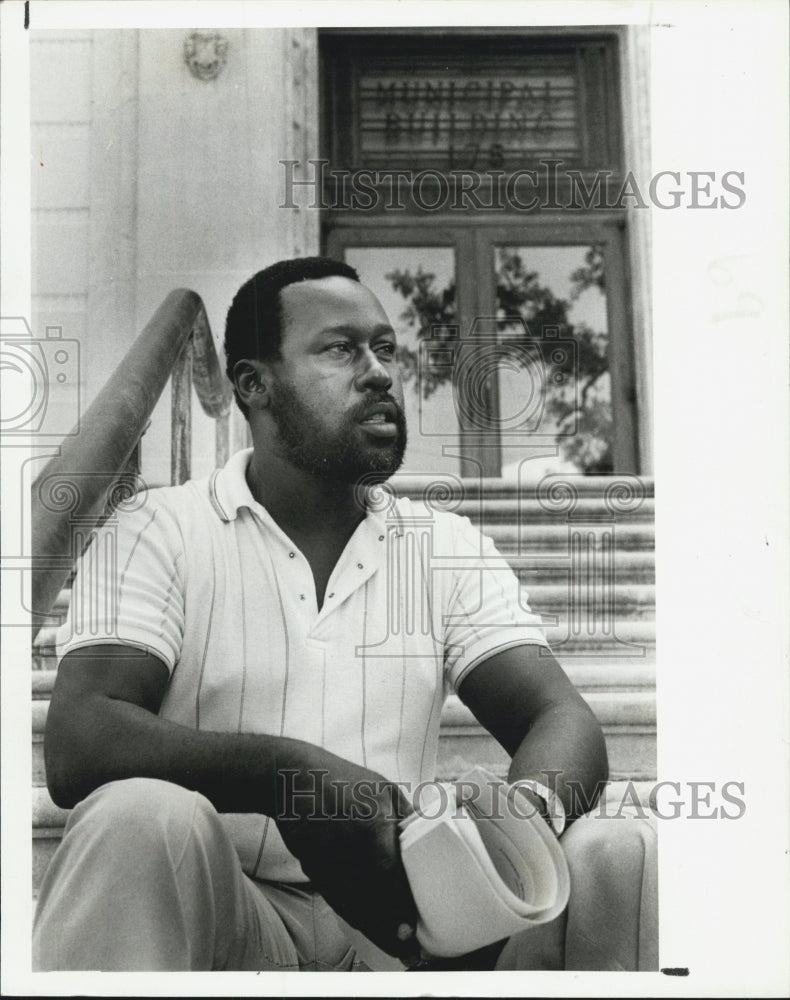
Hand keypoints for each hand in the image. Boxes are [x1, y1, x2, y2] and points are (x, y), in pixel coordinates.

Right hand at [272, 743, 418, 960]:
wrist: (292, 781)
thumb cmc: (342, 780)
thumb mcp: (383, 788)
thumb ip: (406, 816)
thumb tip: (430, 836)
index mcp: (372, 828)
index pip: (390, 878)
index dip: (400, 908)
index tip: (412, 930)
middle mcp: (349, 852)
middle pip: (372, 902)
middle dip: (390, 931)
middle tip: (409, 949)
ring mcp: (328, 864)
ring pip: (353, 908)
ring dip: (374, 930)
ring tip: (396, 947)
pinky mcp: (314, 870)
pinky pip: (337, 901)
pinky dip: (354, 917)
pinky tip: (369, 927)